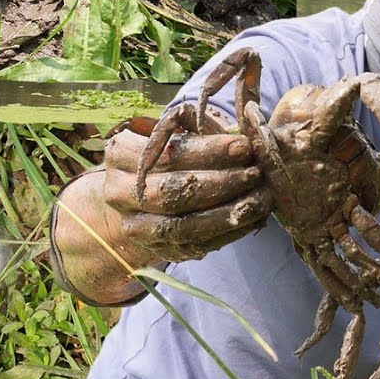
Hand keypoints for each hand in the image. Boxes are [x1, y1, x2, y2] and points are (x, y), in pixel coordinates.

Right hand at [101, 122, 273, 261]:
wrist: (139, 200)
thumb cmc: (165, 158)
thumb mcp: (174, 133)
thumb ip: (198, 128)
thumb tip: (241, 133)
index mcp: (120, 155)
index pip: (168, 155)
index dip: (209, 152)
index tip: (244, 146)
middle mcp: (118, 194)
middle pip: (173, 192)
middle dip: (221, 183)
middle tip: (255, 173)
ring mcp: (136, 227)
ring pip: (183, 227)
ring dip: (229, 213)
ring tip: (261, 197)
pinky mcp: (158, 250)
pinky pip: (196, 246)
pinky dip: (229, 233)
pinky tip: (253, 217)